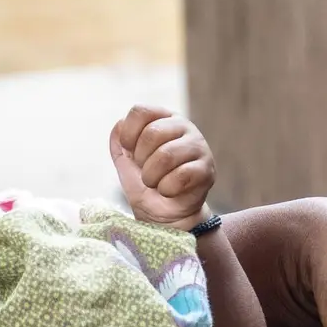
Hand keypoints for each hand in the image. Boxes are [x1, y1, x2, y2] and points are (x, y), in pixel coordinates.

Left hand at [109, 106, 215, 229]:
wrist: (164, 214)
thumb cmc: (147, 182)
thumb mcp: (125, 160)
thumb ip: (119, 140)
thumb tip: (120, 124)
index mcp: (163, 118)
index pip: (141, 111)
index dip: (129, 134)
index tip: (129, 151)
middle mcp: (184, 126)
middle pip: (152, 133)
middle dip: (140, 159)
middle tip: (145, 171)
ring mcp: (198, 146)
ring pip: (166, 155)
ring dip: (151, 176)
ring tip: (154, 183)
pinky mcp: (207, 169)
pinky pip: (181, 175)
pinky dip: (167, 188)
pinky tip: (169, 191)